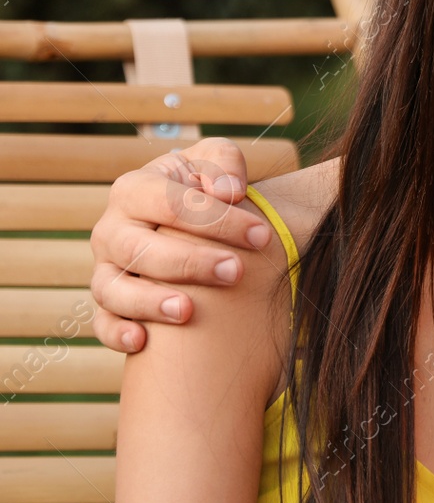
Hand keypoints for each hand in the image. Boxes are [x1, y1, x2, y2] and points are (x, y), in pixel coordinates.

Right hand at [88, 137, 271, 351]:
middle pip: (139, 249)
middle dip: (190, 262)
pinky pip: (102, 323)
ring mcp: (105, 268)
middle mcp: (111, 230)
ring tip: (189, 311)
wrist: (181, 216)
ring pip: (113, 289)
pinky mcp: (107, 302)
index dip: (218, 220)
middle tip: (235, 272)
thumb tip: (230, 192)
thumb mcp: (213, 161)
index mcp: (133, 189)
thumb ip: (223, 162)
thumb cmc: (201, 186)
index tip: (262, 235)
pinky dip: (116, 333)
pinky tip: (142, 342)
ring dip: (149, 302)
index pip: (171, 204)